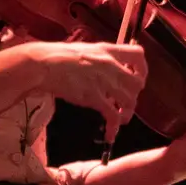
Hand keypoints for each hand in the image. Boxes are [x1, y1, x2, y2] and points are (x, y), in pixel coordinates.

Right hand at [23, 41, 147, 142]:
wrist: (43, 65)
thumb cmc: (56, 56)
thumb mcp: (83, 50)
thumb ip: (98, 58)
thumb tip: (103, 66)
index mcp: (107, 50)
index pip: (138, 54)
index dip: (142, 68)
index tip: (136, 77)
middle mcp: (110, 65)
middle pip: (137, 83)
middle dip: (135, 95)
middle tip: (126, 101)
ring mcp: (103, 81)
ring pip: (129, 100)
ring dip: (127, 113)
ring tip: (121, 119)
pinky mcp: (94, 97)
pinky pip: (113, 115)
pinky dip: (114, 127)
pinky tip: (110, 134)